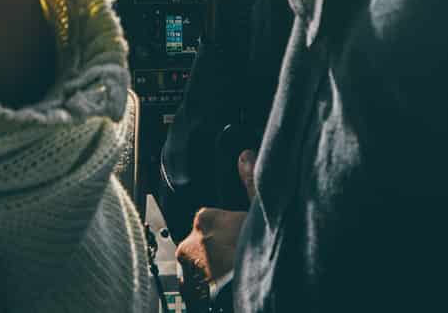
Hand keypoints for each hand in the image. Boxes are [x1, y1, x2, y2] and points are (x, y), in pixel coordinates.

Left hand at [179, 150, 255, 291]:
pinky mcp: (189, 293)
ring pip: (198, 264)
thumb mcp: (259, 212)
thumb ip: (251, 182)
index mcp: (205, 219)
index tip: (240, 237)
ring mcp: (187, 271)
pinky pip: (196, 287)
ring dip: (210, 269)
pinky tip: (224, 288)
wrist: (252, 292)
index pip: (212, 219)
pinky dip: (206, 288)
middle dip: (217, 248)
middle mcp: (189, 244)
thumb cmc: (255, 255)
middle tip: (238, 257)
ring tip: (232, 275)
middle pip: (203, 241)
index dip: (228, 228)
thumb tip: (246, 155)